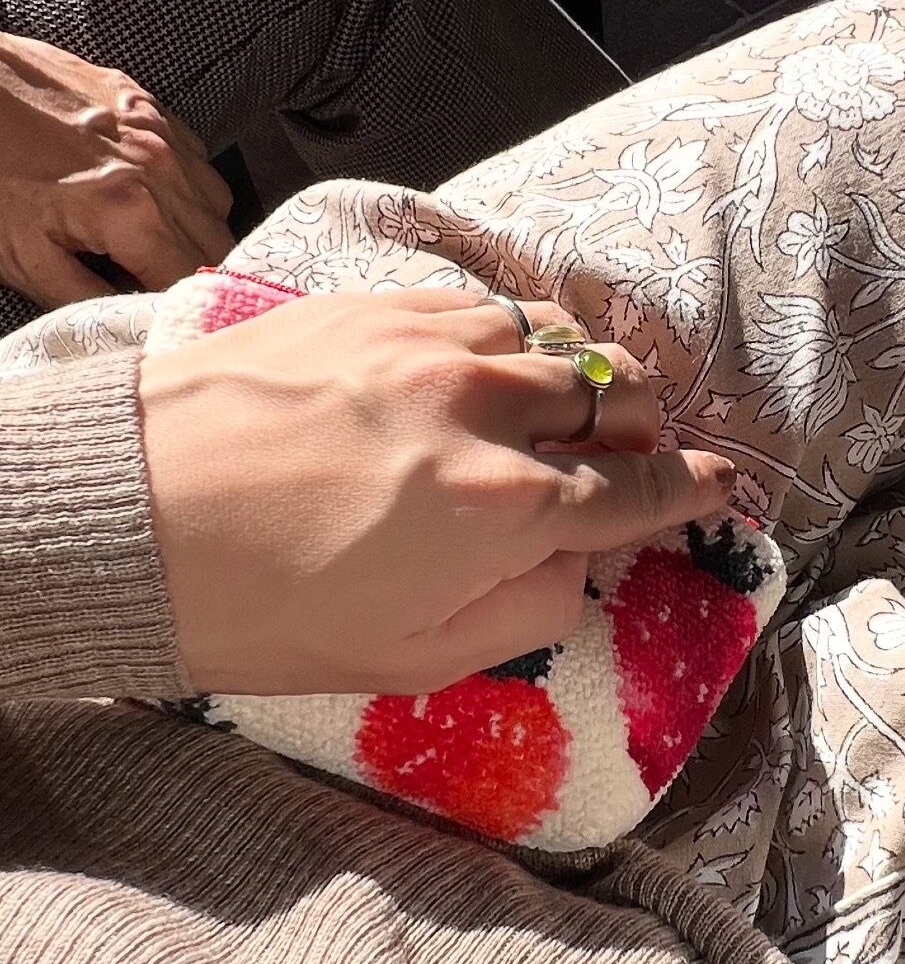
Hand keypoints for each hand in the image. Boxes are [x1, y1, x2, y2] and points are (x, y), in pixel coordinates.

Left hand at [0, 33, 232, 307]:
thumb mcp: (24, 259)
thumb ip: (90, 301)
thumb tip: (133, 321)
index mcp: (133, 213)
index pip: (194, 283)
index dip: (181, 309)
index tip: (164, 319)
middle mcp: (163, 170)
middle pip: (217, 246)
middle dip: (195, 275)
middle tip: (159, 289)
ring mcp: (161, 133)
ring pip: (218, 206)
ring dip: (198, 233)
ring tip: (156, 245)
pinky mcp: (150, 108)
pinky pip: (199, 161)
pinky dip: (187, 189)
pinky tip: (150, 198)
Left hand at [139, 289, 734, 695]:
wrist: (125, 517)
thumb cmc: (262, 611)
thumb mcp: (411, 659)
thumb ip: (527, 612)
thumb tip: (580, 565)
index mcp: (504, 512)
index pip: (636, 493)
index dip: (690, 491)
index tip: (719, 484)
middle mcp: (487, 412)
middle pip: (614, 402)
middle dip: (643, 434)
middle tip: (629, 459)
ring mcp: (430, 345)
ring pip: (557, 339)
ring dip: (584, 378)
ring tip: (570, 407)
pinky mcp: (373, 305)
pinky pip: (484, 304)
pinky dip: (513, 335)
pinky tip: (493, 362)